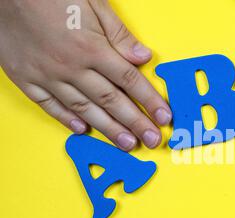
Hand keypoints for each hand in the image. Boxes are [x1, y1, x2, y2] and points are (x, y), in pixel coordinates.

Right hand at [0, 0, 171, 150]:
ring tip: (127, 143)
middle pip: (111, 100)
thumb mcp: (92, 4)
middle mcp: (71, 67)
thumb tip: (143, 58)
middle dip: (136, 123)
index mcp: (91, 47)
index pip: (129, 80)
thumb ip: (119, 34)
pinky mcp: (26, 80)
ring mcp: (47, 76)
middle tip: (152, 140)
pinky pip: (50, 106)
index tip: (164, 116)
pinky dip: (67, 120)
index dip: (149, 100)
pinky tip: (84, 131)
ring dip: (109, 129)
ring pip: (85, 109)